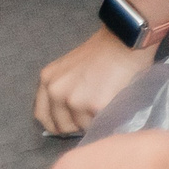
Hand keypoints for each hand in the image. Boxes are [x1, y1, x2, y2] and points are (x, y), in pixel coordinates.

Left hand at [37, 28, 157, 136]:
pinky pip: (99, 124)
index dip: (57, 123)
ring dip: (93, 122)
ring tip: (106, 104)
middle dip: (77, 124)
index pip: (43, 116)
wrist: (125, 40)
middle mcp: (56, 91)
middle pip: (61, 126)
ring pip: (81, 128)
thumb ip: (63, 88)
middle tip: (93, 113)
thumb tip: (67, 116)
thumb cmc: (103, 51)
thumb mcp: (70, 68)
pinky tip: (114, 104)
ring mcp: (74, 100)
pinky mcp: (95, 106)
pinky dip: (106, 119)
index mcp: (47, 80)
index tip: (71, 122)